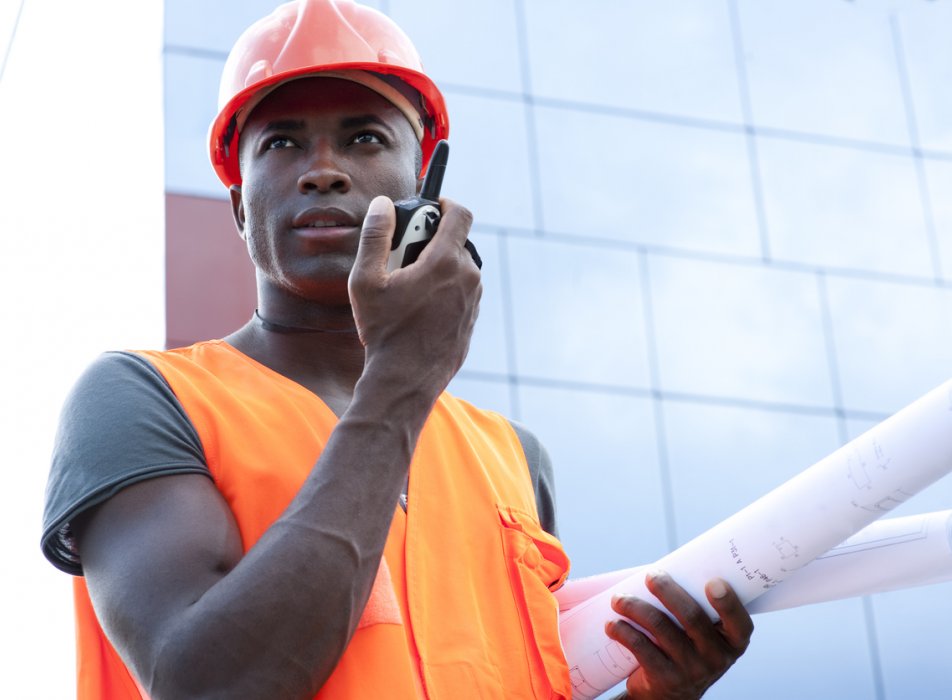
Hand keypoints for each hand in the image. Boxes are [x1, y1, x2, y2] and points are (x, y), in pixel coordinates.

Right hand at [349, 195, 480, 394]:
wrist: (405, 380)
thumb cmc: (384, 331)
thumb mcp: (366, 281)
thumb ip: (375, 236)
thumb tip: (384, 205)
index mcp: (446, 262)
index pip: (460, 214)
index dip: (445, 202)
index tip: (429, 206)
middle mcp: (468, 278)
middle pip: (456, 241)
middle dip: (431, 239)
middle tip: (403, 254)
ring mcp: (473, 301)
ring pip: (460, 268)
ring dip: (438, 266)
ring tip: (408, 285)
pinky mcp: (472, 320)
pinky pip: (461, 292)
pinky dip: (444, 289)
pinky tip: (418, 307)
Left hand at [607, 572, 752, 698]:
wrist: (671, 696)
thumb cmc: (686, 648)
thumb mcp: (702, 635)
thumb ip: (696, 607)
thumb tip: (666, 568)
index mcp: (733, 642)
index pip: (739, 623)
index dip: (728, 603)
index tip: (713, 582)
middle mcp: (716, 657)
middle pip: (691, 616)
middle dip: (667, 590)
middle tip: (650, 576)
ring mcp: (691, 670)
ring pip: (660, 627)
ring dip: (635, 607)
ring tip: (618, 599)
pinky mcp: (665, 679)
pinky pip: (641, 648)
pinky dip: (623, 631)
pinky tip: (612, 624)